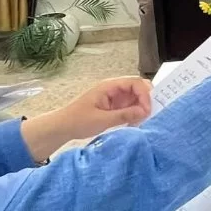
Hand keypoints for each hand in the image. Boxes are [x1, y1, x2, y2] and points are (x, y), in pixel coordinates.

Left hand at [20, 77, 153, 161]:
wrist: (62, 127)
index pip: (134, 83)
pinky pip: (129, 107)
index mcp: (109, 86)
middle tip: (148, 115)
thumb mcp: (102, 119)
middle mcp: (113, 89)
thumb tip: (145, 112)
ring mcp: (114, 98)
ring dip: (141, 108)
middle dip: (145, 100)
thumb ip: (125, 115)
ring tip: (141, 121)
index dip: (144, 95)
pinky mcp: (113, 107)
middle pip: (137, 88)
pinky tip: (135, 123)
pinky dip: (135, 114)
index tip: (147, 110)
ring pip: (135, 98)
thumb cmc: (78, 121)